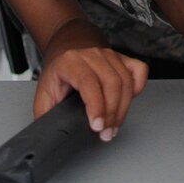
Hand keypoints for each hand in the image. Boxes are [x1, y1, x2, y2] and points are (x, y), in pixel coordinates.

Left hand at [33, 19, 147, 139]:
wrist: (68, 49)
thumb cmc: (58, 72)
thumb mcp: (44, 92)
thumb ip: (45, 113)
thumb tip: (49, 133)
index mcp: (70, 62)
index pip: (88, 82)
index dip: (95, 106)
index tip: (97, 126)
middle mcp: (92, 55)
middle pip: (111, 83)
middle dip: (111, 113)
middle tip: (106, 133)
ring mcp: (110, 55)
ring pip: (125, 81)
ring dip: (123, 108)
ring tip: (114, 126)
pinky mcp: (123, 58)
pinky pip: (139, 71)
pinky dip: (138, 88)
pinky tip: (127, 101)